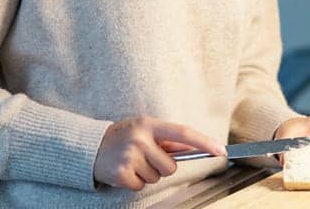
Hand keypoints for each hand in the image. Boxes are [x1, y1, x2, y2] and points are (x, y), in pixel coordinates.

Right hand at [93, 116, 225, 190]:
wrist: (89, 147)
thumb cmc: (123, 137)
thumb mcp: (144, 129)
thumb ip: (168, 139)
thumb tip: (196, 147)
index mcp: (149, 124)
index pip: (183, 133)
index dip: (204, 142)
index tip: (220, 150)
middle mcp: (140, 139)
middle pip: (170, 166)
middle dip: (161, 166)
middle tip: (145, 158)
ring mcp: (130, 156)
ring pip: (157, 177)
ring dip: (147, 174)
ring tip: (133, 162)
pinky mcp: (121, 173)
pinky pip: (141, 186)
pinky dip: (135, 182)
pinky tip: (125, 171)